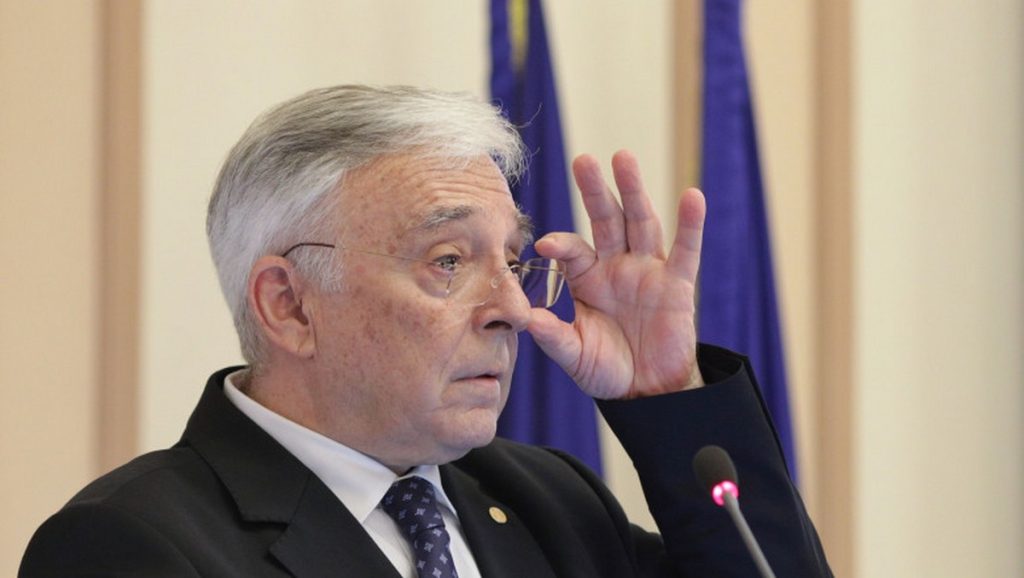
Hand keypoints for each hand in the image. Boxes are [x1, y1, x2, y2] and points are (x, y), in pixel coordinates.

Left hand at [527, 150, 705, 399]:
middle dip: (596, 191)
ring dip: (633, 191)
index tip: (544, 245)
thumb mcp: (574, 355)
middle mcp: (616, 266)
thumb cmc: (607, 369)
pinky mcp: (678, 285)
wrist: (647, 392)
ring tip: (624, 158)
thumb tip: (524, 318)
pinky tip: (691, 197)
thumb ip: (553, 336)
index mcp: (587, 278)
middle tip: (583, 160)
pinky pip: (686, 251)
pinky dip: (690, 225)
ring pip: (641, 223)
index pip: (573, 250)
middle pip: (606, 220)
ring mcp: (648, 271)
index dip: (561, 244)